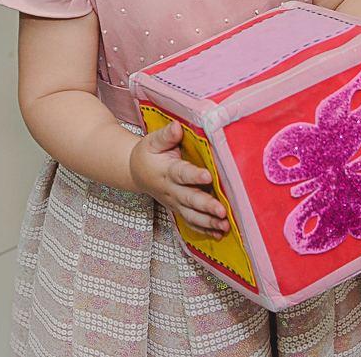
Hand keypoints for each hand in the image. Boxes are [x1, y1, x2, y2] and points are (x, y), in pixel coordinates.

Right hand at [129, 121, 231, 238]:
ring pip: (192, 216)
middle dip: (206, 206)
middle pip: (189, 199)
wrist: (135, 173)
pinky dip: (204, 230)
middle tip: (221, 211)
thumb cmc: (147, 155)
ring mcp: (175, 203)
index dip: (194, 175)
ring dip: (208, 222)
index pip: (181, 173)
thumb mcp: (151, 142)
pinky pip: (191, 223)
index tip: (208, 175)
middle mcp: (171, 190)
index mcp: (166, 171)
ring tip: (224, 226)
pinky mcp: (178, 210)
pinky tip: (219, 234)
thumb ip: (165, 136)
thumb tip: (177, 127)